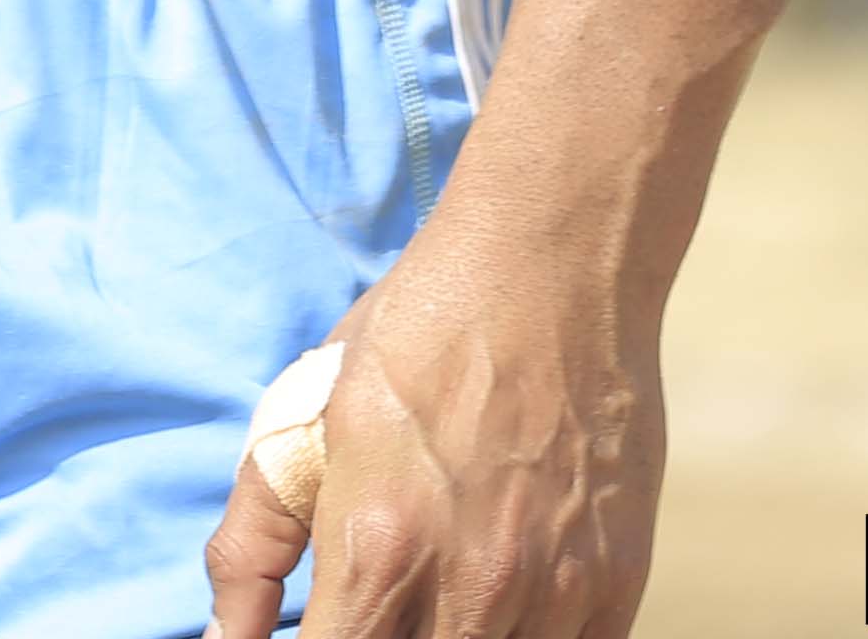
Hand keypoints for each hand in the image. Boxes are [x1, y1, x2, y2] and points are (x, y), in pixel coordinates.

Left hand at [204, 228, 661, 638]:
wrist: (552, 264)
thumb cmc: (417, 334)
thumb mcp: (304, 423)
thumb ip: (251, 548)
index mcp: (378, 548)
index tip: (326, 628)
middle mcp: (470, 586)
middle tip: (372, 607)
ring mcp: (554, 593)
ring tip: (437, 595)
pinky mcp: (617, 584)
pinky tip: (499, 600)